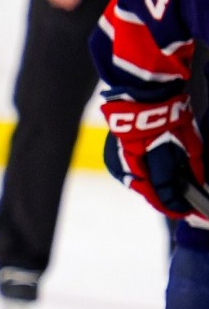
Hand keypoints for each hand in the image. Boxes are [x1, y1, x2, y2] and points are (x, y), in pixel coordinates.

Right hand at [102, 95, 206, 217]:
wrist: (142, 97)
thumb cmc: (170, 114)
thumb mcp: (190, 139)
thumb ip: (194, 165)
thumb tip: (196, 184)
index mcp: (155, 159)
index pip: (164, 192)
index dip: (174, 205)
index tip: (184, 212)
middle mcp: (133, 164)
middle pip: (148, 191)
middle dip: (162, 199)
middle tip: (175, 205)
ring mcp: (118, 162)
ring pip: (136, 184)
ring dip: (149, 188)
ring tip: (163, 191)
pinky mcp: (111, 158)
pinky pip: (126, 174)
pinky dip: (138, 177)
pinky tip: (148, 175)